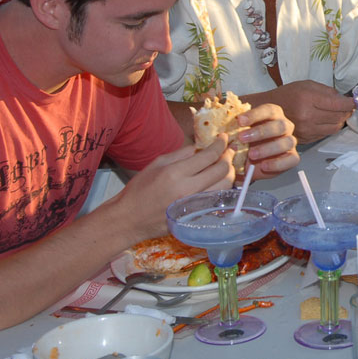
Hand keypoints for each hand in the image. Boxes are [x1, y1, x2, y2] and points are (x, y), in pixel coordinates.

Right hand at [118, 135, 235, 236]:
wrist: (129, 219)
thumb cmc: (139, 190)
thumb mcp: (157, 164)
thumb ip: (181, 153)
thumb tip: (201, 147)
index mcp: (176, 173)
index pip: (209, 156)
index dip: (220, 145)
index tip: (224, 138)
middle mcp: (188, 190)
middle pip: (222, 171)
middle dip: (228, 157)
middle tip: (227, 151)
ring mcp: (194, 206)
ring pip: (225, 186)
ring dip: (229, 174)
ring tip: (224, 166)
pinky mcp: (196, 217)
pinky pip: (218, 200)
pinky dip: (222, 189)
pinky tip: (218, 182)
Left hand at [236, 103, 299, 178]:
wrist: (252, 158)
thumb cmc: (246, 140)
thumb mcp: (237, 130)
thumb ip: (230, 123)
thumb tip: (215, 114)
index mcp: (273, 114)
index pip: (268, 110)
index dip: (254, 115)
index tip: (239, 121)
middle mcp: (284, 126)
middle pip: (279, 126)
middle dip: (260, 132)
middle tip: (242, 138)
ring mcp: (289, 141)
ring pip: (287, 142)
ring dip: (268, 148)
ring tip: (251, 155)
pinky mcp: (292, 157)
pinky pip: (291, 159)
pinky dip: (278, 163)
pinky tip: (264, 165)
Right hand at [271, 80, 354, 142]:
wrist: (268, 110)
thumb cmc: (287, 95)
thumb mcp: (307, 85)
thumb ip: (327, 91)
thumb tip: (344, 99)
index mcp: (308, 100)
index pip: (338, 104)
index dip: (350, 103)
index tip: (355, 100)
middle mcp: (308, 117)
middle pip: (339, 117)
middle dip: (346, 111)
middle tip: (346, 106)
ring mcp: (306, 130)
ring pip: (335, 128)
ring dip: (340, 120)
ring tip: (336, 113)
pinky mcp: (306, 139)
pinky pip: (326, 134)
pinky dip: (330, 127)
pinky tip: (325, 120)